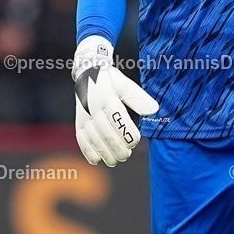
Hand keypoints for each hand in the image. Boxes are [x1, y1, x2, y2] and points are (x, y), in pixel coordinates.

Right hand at [73, 36, 158, 166]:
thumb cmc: (111, 80)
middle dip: (118, 148)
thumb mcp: (126, 85)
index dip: (127, 133)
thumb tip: (154, 110)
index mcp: (107, 96)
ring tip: (117, 159)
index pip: (118, 118)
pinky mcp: (78, 123)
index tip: (136, 141)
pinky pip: (81, 140)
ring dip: (106, 153)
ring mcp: (84, 116)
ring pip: (94, 139)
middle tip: (127, 154)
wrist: (87, 73)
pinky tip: (98, 160)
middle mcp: (93, 107)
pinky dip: (89, 152)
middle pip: (106, 133)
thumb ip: (140, 98)